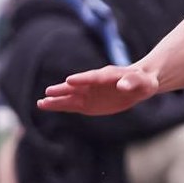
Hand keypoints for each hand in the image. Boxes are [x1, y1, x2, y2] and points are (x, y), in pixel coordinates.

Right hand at [38, 64, 159, 114]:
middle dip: (63, 89)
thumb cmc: (142, 82)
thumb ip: (132, 83)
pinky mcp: (88, 103)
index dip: (82, 79)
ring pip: (71, 97)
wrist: (138, 85)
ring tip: (41, 103)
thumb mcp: (142, 82)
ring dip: (57, 100)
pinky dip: (61, 106)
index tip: (69, 81)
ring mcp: (89, 93)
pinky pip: (73, 105)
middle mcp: (94, 83)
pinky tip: (47, 106)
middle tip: (48, 92)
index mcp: (107, 76)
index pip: (93, 77)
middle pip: (77, 86)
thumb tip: (123, 86)